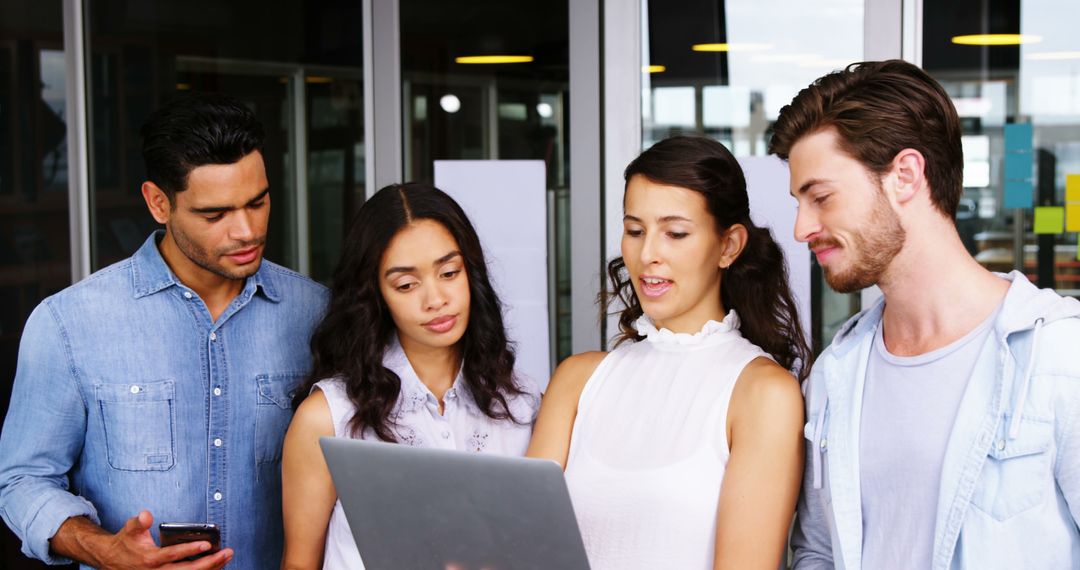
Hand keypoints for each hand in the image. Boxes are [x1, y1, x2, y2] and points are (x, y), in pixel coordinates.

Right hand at [96, 511, 232, 569]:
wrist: (112, 561)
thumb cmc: (126, 543)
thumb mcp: (130, 529)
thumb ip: (139, 522)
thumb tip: (147, 514)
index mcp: (150, 559)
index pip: (173, 555)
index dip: (190, 550)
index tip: (207, 544)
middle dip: (209, 563)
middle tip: (226, 552)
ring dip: (210, 569)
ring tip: (226, 558)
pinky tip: (216, 567)